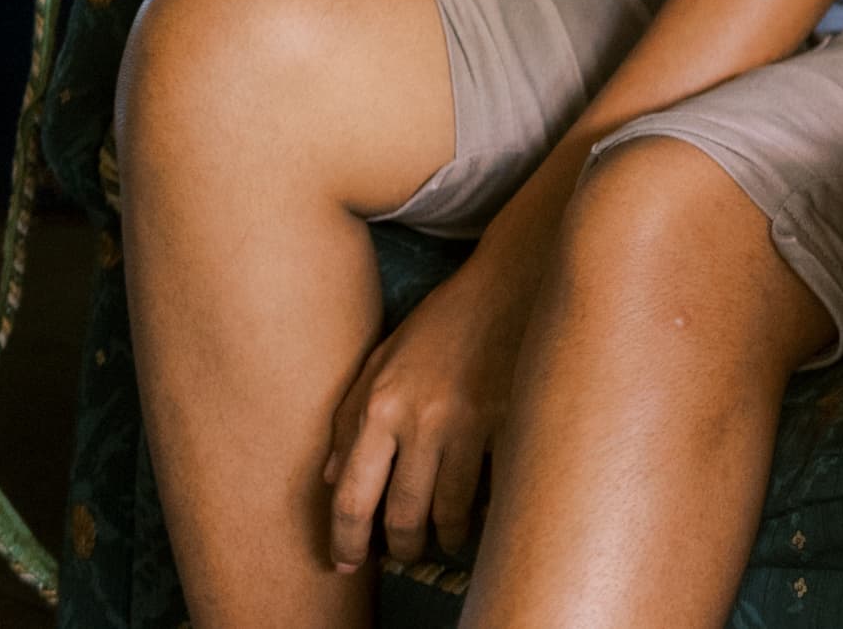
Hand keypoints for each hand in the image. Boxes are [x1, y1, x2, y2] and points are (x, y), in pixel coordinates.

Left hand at [324, 248, 534, 571]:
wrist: (513, 281)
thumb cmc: (445, 320)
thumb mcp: (383, 359)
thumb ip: (349, 417)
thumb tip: (329, 477)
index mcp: (380, 407)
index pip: (352, 497)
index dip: (346, 540)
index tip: (348, 562)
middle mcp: (420, 420)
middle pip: (403, 515)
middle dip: (401, 548)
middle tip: (404, 556)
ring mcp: (469, 423)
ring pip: (451, 510)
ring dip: (446, 535)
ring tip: (447, 538)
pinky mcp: (511, 421)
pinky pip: (495, 486)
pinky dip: (489, 508)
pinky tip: (486, 510)